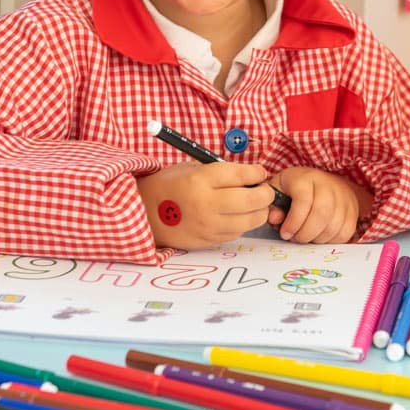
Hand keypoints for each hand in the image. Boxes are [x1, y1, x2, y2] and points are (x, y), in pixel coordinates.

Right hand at [137, 162, 274, 249]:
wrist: (145, 212)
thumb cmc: (170, 185)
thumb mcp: (192, 169)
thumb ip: (221, 173)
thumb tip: (252, 178)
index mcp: (201, 180)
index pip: (242, 176)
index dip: (257, 173)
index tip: (259, 173)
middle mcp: (206, 204)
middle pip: (251, 200)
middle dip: (265, 194)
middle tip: (264, 190)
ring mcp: (208, 225)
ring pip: (250, 220)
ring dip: (259, 211)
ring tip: (254, 204)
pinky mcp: (208, 240)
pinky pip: (237, 233)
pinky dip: (243, 224)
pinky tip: (238, 216)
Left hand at [266, 168, 368, 243]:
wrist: (325, 181)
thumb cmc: (296, 187)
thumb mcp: (278, 189)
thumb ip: (272, 204)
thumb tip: (275, 218)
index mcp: (306, 178)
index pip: (304, 200)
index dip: (293, 221)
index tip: (285, 233)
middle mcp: (327, 184)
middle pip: (321, 213)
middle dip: (305, 234)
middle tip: (295, 239)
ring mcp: (343, 197)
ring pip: (334, 225)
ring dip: (317, 239)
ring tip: (306, 237)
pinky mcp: (352, 210)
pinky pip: (345, 232)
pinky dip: (331, 240)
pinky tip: (320, 236)